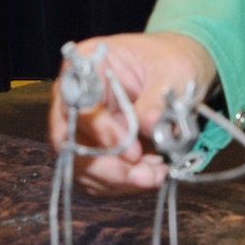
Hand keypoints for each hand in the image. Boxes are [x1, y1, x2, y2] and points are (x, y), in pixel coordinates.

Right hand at [48, 32, 217, 195]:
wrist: (175, 71)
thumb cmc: (171, 61)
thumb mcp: (175, 71)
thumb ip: (158, 99)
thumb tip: (148, 128)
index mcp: (86, 63)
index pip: (77, 102)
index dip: (100, 131)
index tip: (133, 152)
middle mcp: (73, 95)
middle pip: (69, 140)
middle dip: (108, 167)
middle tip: (145, 176)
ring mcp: (79, 124)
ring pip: (80, 165)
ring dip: (117, 179)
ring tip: (156, 174)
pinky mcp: (91, 147)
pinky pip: (95, 176)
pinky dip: (122, 183)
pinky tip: (150, 173)